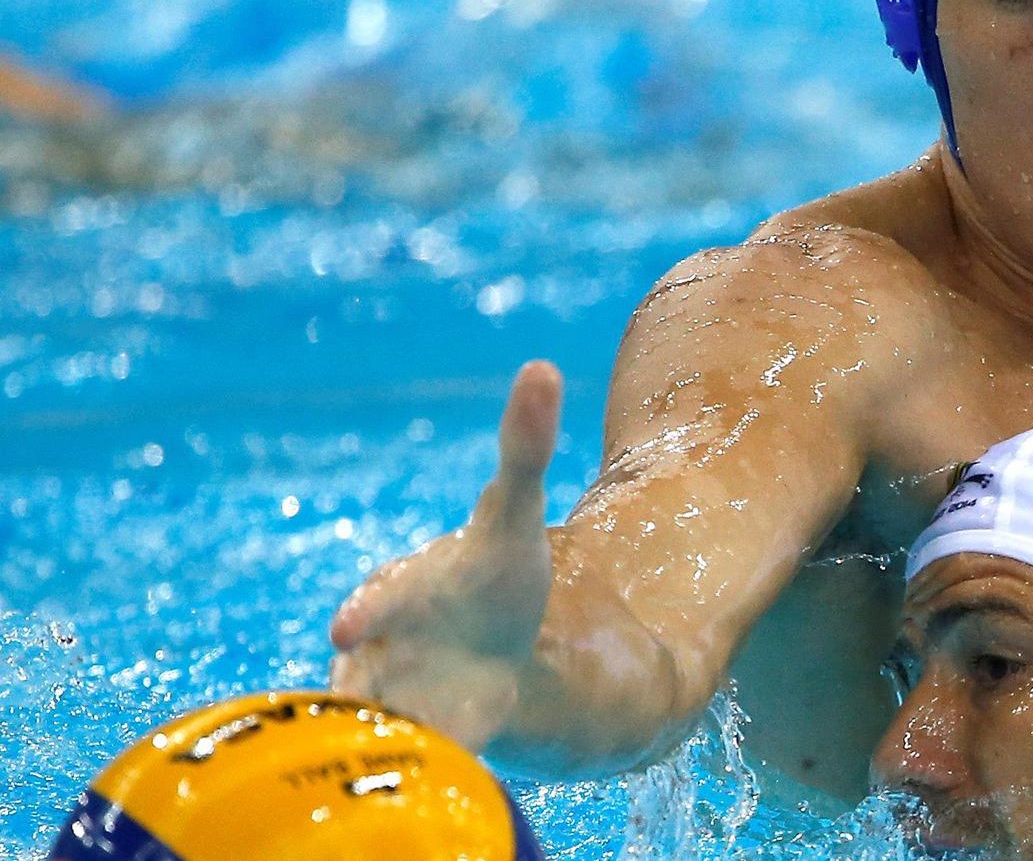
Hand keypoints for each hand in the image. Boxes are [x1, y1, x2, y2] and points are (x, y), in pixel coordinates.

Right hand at [330, 361, 561, 749]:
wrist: (493, 655)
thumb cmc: (494, 582)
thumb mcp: (513, 523)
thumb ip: (523, 451)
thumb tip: (544, 366)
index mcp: (402, 593)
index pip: (379, 601)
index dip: (367, 609)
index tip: (352, 623)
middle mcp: (383, 652)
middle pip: (361, 678)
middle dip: (355, 696)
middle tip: (352, 713)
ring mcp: (397, 703)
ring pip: (381, 728)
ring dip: (384, 747)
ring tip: (398, 765)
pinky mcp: (422, 748)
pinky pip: (413, 767)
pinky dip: (420, 780)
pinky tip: (431, 804)